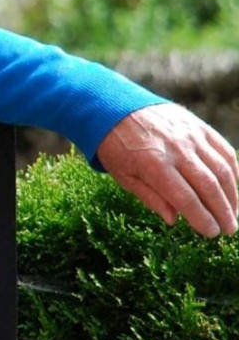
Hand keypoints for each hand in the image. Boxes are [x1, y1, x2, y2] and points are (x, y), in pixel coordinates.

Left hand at [97, 103, 238, 237]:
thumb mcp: (123, 176)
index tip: (211, 233)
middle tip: (228, 230)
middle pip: (209, 186)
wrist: (113, 107)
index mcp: (154, 164)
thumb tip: (174, 220)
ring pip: (222, 169)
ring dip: (232, 194)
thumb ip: (149, 197)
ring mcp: (190, 135)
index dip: (202, 218)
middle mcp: (176, 149)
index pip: (186, 198)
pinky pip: (223, 149)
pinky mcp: (197, 125)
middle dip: (222, 211)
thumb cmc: (116, 146)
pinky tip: (234, 187)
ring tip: (233, 214)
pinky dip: (233, 170)